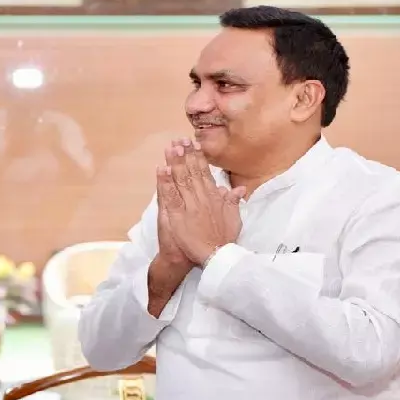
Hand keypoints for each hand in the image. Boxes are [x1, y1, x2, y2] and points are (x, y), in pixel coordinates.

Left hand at [156, 138, 244, 265]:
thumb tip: (237, 189)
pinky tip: (162, 169)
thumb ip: (233, 203)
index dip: (199, 158)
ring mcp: (189, 207)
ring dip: (175, 163)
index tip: (193, 144)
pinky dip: (166, 182)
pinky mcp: (177, 216)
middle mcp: (202, 199)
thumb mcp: (234, 220)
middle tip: (180, 140)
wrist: (213, 258)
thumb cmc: (222, 241)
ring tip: (171, 148)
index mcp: (214, 199)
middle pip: (192, 173)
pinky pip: (170, 197)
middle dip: (186, 155)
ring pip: (181, 181)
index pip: (205, 174)